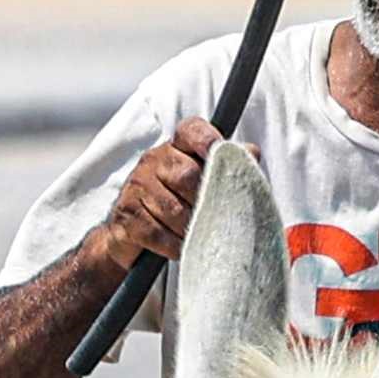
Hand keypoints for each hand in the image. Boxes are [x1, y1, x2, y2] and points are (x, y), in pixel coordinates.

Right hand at [89, 118, 221, 277]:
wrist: (131, 233)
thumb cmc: (178, 203)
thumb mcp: (202, 181)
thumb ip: (228, 167)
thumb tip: (252, 153)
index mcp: (176, 146)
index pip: (193, 131)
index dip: (208, 140)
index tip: (220, 153)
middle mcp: (153, 160)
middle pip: (187, 176)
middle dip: (205, 201)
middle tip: (214, 215)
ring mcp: (136, 186)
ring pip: (174, 210)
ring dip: (191, 229)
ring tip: (198, 235)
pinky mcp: (127, 215)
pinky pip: (158, 234)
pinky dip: (175, 246)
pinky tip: (182, 246)